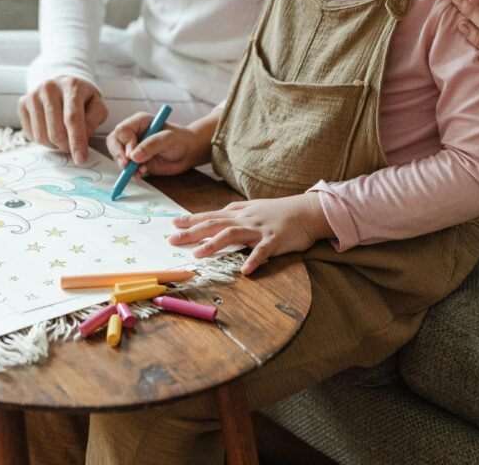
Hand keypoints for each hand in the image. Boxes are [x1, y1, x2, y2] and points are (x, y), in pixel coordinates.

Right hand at [18, 76, 107, 163]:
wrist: (62, 83)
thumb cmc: (82, 97)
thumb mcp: (97, 104)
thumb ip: (94, 119)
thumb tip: (83, 137)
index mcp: (72, 86)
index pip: (72, 118)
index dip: (77, 141)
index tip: (80, 159)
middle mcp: (50, 88)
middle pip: (56, 131)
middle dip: (66, 146)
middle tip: (73, 148)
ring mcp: (33, 95)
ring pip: (42, 136)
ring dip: (54, 145)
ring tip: (63, 137)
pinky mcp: (23, 103)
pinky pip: (31, 134)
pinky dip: (43, 140)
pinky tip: (51, 130)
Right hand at [106, 112, 212, 176]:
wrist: (189, 152)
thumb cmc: (180, 139)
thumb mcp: (168, 139)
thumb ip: (151, 145)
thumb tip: (133, 156)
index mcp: (139, 122)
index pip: (122, 130)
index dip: (125, 143)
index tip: (131, 155)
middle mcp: (133, 134)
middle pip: (114, 142)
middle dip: (118, 155)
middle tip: (126, 166)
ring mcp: (133, 148)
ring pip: (119, 156)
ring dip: (125, 167)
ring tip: (139, 172)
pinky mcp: (137, 161)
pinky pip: (127, 168)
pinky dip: (131, 173)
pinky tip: (141, 175)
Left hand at [169, 192, 332, 274]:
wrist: (306, 211)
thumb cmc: (279, 211)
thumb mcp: (253, 208)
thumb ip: (234, 213)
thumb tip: (215, 216)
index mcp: (239, 213)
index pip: (210, 216)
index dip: (191, 220)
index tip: (173, 224)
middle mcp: (245, 219)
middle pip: (214, 224)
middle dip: (192, 232)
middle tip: (172, 240)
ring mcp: (259, 229)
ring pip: (233, 235)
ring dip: (214, 244)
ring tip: (198, 254)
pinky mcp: (275, 240)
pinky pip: (262, 251)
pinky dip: (253, 260)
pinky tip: (245, 270)